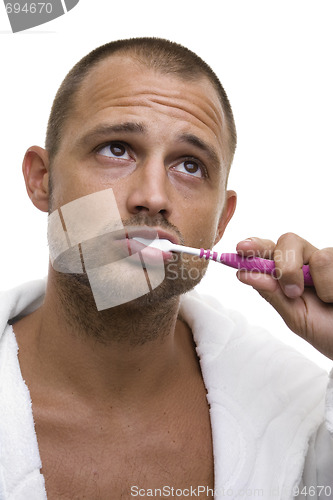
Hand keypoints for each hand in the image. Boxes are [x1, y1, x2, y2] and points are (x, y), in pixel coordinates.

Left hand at [236, 233, 332, 359]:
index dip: (254, 246)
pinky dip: (330, 287)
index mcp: (287, 273)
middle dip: (285, 264)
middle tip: (292, 291)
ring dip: (318, 284)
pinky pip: (329, 261)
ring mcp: (327, 261)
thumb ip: (272, 293)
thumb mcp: (295, 317)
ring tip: (327, 301)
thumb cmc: (326, 331)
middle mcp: (306, 262)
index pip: (267, 252)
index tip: (242, 248)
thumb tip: (243, 273)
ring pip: (316, 255)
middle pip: (287, 241)